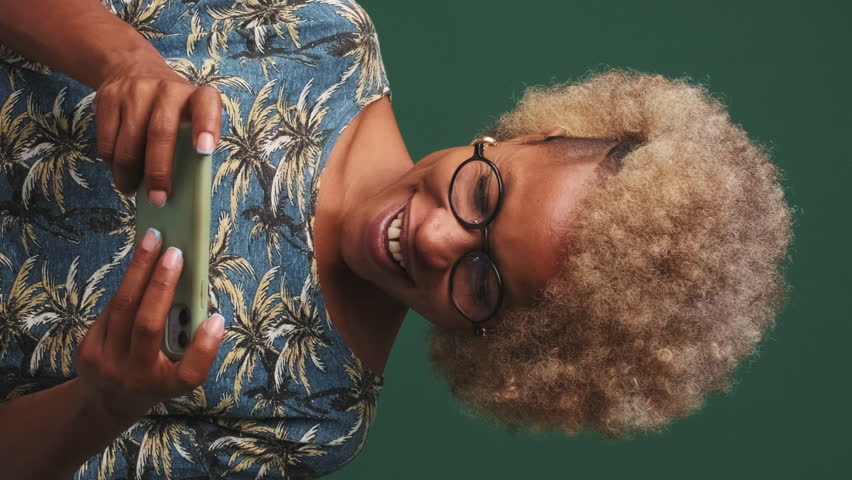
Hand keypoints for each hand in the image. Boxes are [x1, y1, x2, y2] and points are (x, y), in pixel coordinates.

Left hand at [75, 228, 224, 423]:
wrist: (105, 404)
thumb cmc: (153, 380)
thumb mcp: (176, 373)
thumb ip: (190, 344)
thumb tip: (197, 297)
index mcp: (168, 385)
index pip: (190, 374)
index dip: (205, 348)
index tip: (217, 319)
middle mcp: (137, 376)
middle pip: (148, 326)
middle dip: (161, 284)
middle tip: (174, 252)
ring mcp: (107, 361)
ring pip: (123, 307)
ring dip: (139, 269)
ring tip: (152, 240)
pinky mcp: (88, 347)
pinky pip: (111, 308)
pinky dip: (128, 284)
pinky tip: (140, 263)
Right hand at [94, 56, 221, 205]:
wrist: (132, 68)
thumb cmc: (171, 108)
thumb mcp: (188, 115)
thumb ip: (190, 142)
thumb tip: (182, 189)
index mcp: (195, 96)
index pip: (206, 104)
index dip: (207, 126)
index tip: (204, 151)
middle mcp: (167, 89)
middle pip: (160, 132)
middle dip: (158, 172)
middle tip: (159, 199)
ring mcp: (135, 91)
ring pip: (128, 142)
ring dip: (129, 174)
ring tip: (131, 190)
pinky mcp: (108, 97)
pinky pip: (107, 140)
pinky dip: (112, 163)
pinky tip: (118, 171)